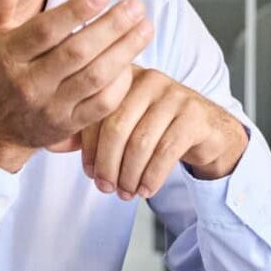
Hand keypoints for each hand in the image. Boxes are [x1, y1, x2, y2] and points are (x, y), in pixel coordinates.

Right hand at [0, 0, 152, 171]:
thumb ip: (0, 0)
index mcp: (8, 56)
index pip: (45, 31)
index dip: (75, 11)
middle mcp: (29, 83)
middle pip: (76, 53)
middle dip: (111, 27)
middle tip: (135, 6)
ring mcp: (50, 107)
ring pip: (94, 78)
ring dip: (124, 51)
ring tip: (145, 27)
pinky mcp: (69, 125)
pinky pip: (102, 105)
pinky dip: (121, 83)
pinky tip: (133, 59)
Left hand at [79, 68, 248, 200]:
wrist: (208, 130)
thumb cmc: (159, 129)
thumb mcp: (126, 123)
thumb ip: (95, 130)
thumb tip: (62, 151)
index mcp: (124, 76)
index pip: (95, 111)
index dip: (89, 148)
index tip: (89, 174)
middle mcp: (148, 78)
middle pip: (116, 127)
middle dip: (108, 164)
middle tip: (107, 189)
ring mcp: (174, 93)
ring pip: (141, 142)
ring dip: (129, 175)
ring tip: (126, 193)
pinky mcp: (194, 113)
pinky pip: (166, 150)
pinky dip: (152, 176)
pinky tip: (146, 190)